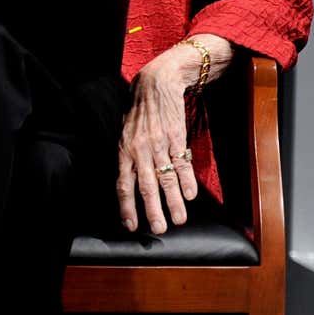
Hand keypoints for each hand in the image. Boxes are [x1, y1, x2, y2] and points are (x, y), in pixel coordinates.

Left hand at [116, 43, 210, 232]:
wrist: (156, 84)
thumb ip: (127, 158)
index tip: (130, 225)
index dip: (126, 205)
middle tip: (158, 230)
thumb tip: (128, 184)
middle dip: (152, 210)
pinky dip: (187, 180)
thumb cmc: (137, 112)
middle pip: (146, 185)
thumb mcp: (124, 134)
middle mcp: (139, 150)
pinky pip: (182, 163)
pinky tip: (191, 197)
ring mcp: (159, 144)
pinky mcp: (176, 137)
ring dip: (173, 201)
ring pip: (166, 178)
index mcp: (123, 150)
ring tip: (179, 220)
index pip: (123, 183)